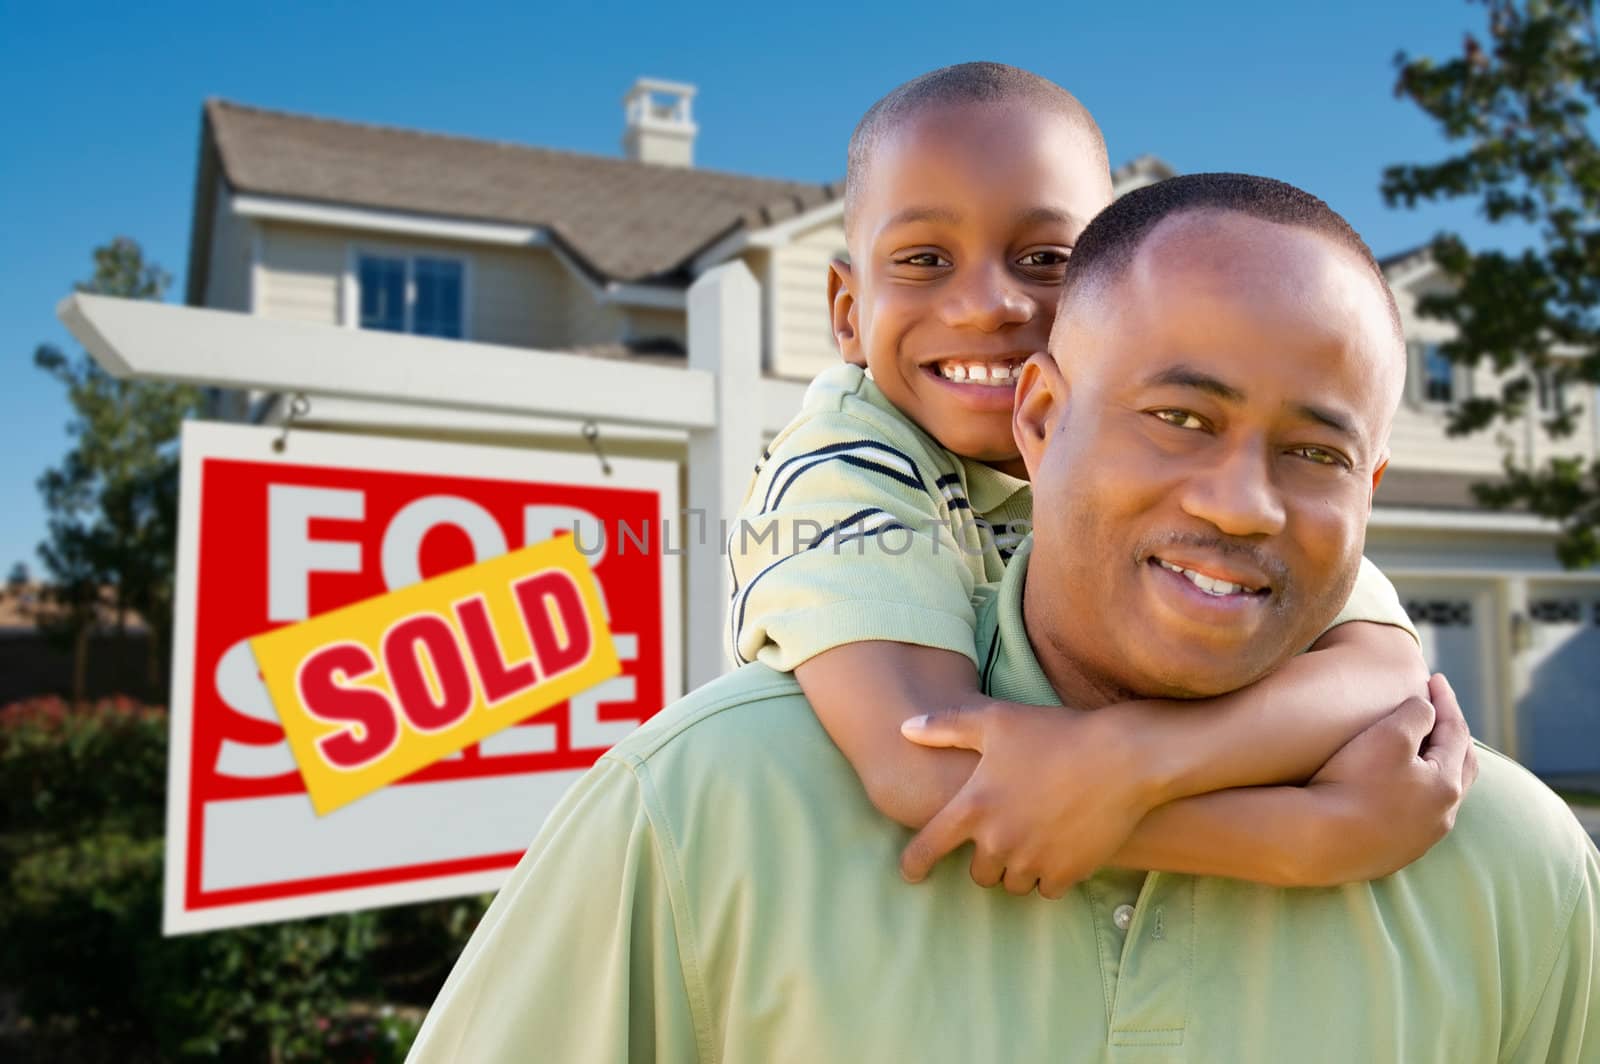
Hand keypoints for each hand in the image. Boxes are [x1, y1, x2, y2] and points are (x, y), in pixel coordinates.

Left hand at [897, 701, 1153, 898]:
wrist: (1122, 757)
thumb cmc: (1056, 733)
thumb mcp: (996, 720)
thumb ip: (946, 727)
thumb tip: (905, 728)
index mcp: (973, 806)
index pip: (927, 848)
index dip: (914, 863)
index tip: (911, 873)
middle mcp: (998, 841)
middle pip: (978, 874)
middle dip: (985, 860)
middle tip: (1004, 835)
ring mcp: (1033, 861)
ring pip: (1012, 883)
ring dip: (1017, 869)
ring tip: (1033, 839)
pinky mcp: (1067, 873)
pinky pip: (1046, 889)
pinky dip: (1049, 876)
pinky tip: (1058, 849)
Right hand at [1297, 673, 1478, 885]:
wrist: (1318, 841)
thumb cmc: (1354, 783)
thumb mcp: (1389, 734)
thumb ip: (1417, 713)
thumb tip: (1427, 710)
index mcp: (1447, 785)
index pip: (1456, 732)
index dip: (1447, 701)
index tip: (1435, 678)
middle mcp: (1442, 816)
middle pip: (1459, 768)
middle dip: (1452, 736)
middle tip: (1440, 713)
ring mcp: (1420, 839)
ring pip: (1439, 796)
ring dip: (1435, 767)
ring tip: (1421, 749)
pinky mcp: (1394, 853)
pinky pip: (1416, 816)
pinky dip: (1415, 793)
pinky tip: (1396, 788)